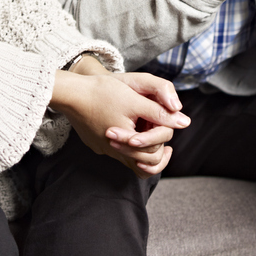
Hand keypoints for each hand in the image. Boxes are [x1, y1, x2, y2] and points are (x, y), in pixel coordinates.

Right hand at [50, 61, 189, 175]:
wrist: (71, 93)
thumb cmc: (102, 93)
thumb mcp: (134, 99)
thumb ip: (159, 112)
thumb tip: (184, 122)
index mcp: (126, 143)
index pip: (154, 153)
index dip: (163, 139)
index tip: (170, 130)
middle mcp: (114, 152)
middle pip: (144, 162)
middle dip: (156, 149)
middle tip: (166, 140)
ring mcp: (104, 150)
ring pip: (130, 160)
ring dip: (143, 148)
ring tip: (152, 134)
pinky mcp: (97, 145)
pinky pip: (118, 151)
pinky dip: (128, 145)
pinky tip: (131, 129)